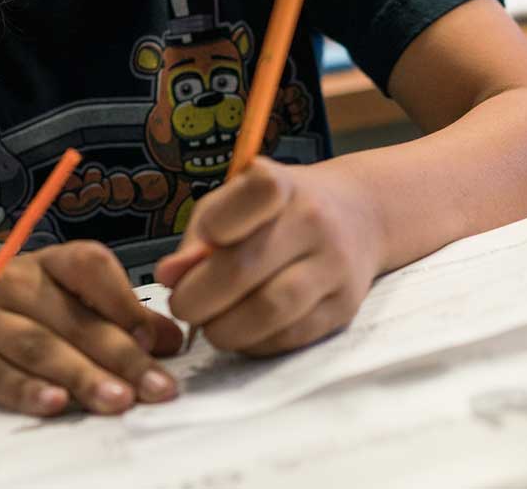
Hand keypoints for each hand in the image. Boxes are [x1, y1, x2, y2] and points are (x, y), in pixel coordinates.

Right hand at [0, 242, 182, 415]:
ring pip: (38, 347)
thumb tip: (169, 340)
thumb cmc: (3, 303)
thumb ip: (110, 313)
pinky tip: (53, 404)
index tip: (158, 338)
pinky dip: (24, 390)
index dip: (124, 299)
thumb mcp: (53, 294)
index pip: (88, 265)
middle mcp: (13, 284)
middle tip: (158, 387)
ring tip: (118, 401)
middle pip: (72, 319)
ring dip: (81, 375)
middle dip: (120, 355)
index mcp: (45, 264)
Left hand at [155, 157, 382, 356]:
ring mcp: (335, 266)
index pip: (255, 194)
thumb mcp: (234, 203)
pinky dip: (254, 342)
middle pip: (243, 268)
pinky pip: (289, 337)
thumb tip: (168, 277)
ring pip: (270, 311)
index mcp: (281, 185)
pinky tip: (242, 331)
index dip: (215, 226)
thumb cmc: (276, 211)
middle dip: (197, 298)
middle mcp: (314, 221)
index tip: (200, 247)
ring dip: (224, 329)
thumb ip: (199, 237)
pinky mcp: (344, 307)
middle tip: (183, 306)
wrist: (358, 216)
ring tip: (210, 325)